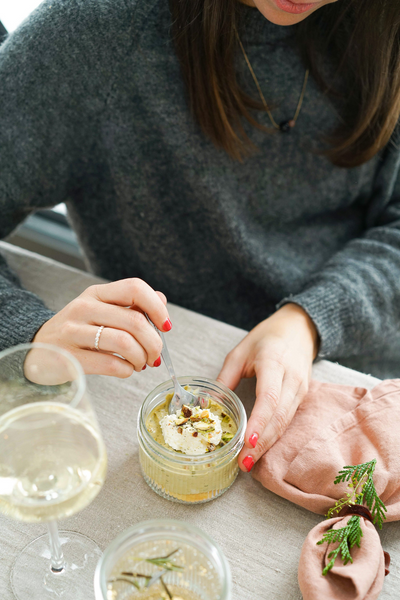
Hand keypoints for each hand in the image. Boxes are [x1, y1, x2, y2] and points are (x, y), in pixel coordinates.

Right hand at [29, 278, 170, 382]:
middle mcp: (84, 308)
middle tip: (155, 355)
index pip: (134, 287)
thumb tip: (161, 300)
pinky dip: (126, 370)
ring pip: (124, 343)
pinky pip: (110, 364)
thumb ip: (131, 305)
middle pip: (134, 321)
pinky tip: (126, 370)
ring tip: (140, 364)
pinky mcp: (69, 357)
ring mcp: (74, 332)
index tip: (166, 326)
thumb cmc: (77, 331)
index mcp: (97, 293)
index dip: (157, 307)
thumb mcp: (101, 310)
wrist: (36, 349)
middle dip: (154, 343)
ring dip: (141, 358)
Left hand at [217, 303, 318, 471]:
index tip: (248, 443)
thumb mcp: (240, 352)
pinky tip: (260, 448)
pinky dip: (274, 436)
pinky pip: (288, 420)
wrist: (299, 329)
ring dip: (268, 444)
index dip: (259, 422)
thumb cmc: (267, 339)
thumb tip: (205, 403)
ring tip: (248, 462)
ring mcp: (301, 389)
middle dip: (262, 443)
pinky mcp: (303, 397)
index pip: (269, 397)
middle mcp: (292, 379)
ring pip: (285, 422)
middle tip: (243, 464)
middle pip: (279, 416)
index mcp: (274, 363)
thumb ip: (225, 377)